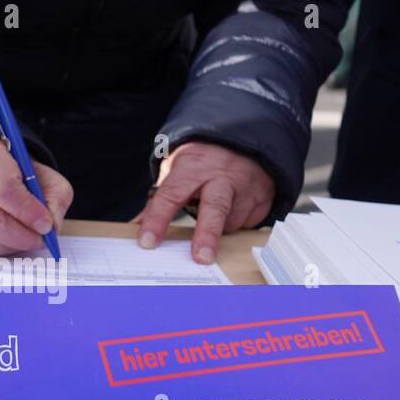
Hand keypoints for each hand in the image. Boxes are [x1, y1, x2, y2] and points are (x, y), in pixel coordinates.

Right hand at [0, 139, 73, 253]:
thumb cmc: (13, 172)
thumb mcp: (41, 172)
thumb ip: (56, 194)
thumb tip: (53, 226)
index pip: (3, 189)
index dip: (27, 211)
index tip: (46, 223)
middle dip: (24, 236)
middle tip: (43, 238)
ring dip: (15, 244)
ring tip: (31, 236)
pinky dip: (4, 248)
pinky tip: (15, 238)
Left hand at [136, 141, 274, 264]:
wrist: (242, 141)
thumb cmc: (203, 160)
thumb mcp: (177, 170)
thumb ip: (160, 199)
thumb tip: (136, 225)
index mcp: (193, 168)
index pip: (171, 195)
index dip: (158, 219)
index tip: (147, 241)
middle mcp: (222, 176)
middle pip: (215, 207)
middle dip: (207, 234)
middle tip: (200, 258)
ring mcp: (246, 186)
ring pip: (232, 222)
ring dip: (220, 229)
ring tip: (215, 214)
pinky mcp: (263, 198)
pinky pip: (248, 223)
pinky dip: (238, 222)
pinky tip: (235, 208)